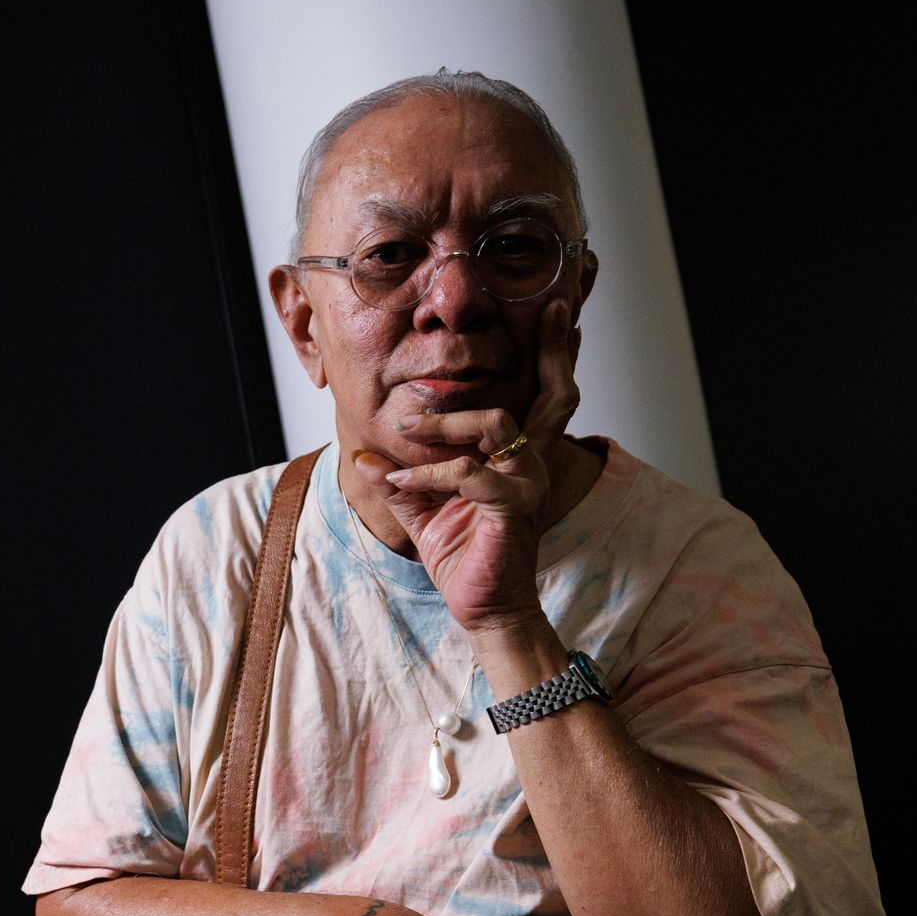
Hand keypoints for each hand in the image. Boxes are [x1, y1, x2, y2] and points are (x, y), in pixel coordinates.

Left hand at [350, 298, 580, 632]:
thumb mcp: (421, 506)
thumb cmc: (461, 555)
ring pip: (495, 424)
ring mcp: (526, 484)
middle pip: (553, 392)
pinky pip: (468, 475)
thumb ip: (396, 477)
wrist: (481, 607)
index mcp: (517, 455)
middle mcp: (531, 462)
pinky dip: (427, 472)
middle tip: (553, 309)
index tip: (557, 308)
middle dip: (552, 348)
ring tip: (405, 423)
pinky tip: (396, 477)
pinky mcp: (511, 510)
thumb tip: (359, 454)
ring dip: (445, 421)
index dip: (554, 351)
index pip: (543, 392)